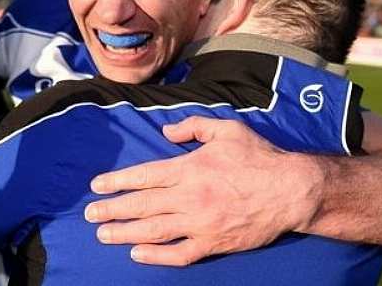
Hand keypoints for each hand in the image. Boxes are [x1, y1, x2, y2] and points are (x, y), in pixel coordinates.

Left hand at [84, 116, 324, 265]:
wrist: (290, 190)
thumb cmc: (259, 157)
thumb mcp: (226, 129)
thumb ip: (193, 126)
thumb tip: (166, 130)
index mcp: (189, 168)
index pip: (143, 176)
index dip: (117, 182)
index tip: (97, 187)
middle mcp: (189, 197)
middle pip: (141, 205)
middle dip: (112, 210)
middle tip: (90, 215)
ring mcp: (200, 223)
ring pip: (153, 230)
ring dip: (125, 233)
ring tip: (104, 235)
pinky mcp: (213, 244)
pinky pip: (179, 253)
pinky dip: (156, 255)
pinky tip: (138, 253)